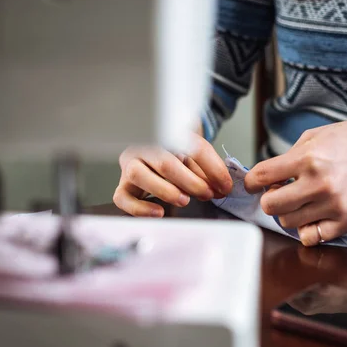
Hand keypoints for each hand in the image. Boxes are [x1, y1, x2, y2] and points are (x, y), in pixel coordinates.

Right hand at [114, 133, 232, 216]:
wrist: (155, 152)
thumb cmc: (177, 154)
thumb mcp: (196, 156)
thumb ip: (210, 170)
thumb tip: (222, 187)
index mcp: (166, 134)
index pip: (193, 148)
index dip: (212, 168)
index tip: (224, 185)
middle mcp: (144, 147)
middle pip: (165, 162)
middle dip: (191, 182)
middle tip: (206, 193)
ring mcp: (130, 165)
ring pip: (138, 175)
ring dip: (166, 190)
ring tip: (184, 200)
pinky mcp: (123, 186)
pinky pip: (122, 197)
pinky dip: (140, 208)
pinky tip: (158, 212)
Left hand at [245, 117, 346, 245]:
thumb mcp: (318, 135)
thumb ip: (290, 157)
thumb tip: (268, 177)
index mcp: (308, 158)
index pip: (260, 177)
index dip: (250, 182)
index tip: (253, 184)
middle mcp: (319, 184)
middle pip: (270, 206)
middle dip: (270, 199)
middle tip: (280, 192)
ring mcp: (333, 206)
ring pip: (288, 223)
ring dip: (289, 213)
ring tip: (302, 200)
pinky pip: (311, 238)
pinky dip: (308, 229)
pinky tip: (315, 214)